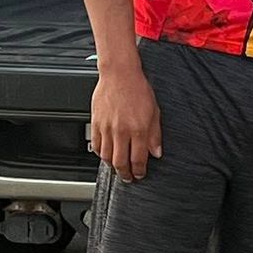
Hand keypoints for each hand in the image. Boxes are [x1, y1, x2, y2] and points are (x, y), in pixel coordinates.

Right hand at [91, 65, 162, 180]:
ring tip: (118, 168)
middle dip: (125, 174)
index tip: (141, 174)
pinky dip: (100, 154)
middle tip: (129, 178)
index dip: (139, 171)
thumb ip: (155, 135)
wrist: (119, 74)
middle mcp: (121, 131)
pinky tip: (106, 155)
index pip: (138, 159)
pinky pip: (96, 145)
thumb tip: (156, 152)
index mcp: (138, 129)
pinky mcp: (96, 123)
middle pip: (120, 162)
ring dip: (112, 166)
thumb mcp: (155, 112)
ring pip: (106, 157)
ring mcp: (107, 128)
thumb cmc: (138, 89)